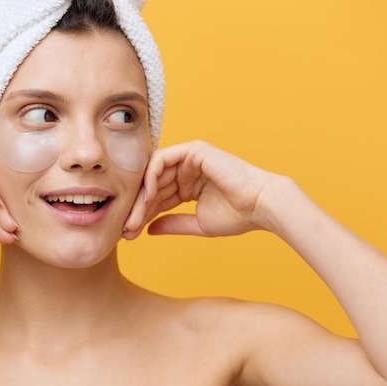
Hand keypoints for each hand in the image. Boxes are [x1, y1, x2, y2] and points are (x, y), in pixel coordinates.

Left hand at [123, 140, 277, 238]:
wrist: (260, 206)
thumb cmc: (237, 216)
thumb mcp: (197, 224)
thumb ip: (172, 224)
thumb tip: (148, 230)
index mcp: (187, 185)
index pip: (157, 198)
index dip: (142, 215)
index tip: (129, 234)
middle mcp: (186, 170)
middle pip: (152, 186)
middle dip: (137, 208)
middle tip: (126, 229)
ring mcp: (189, 158)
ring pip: (153, 174)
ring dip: (141, 196)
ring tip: (133, 218)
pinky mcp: (193, 150)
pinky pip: (163, 159)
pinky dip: (151, 176)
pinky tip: (147, 197)